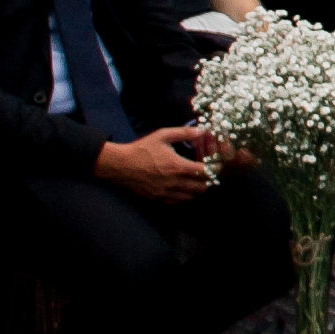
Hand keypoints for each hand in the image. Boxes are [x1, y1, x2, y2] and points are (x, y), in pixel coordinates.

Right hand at [95, 127, 221, 203]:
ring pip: (191, 197)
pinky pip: (177, 202)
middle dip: (207, 180)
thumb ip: (184, 133)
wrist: (119, 165)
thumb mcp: (163, 135)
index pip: (205, 173)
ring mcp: (165, 192)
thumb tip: (202, 131)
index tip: (214, 165)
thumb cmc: (141, 149)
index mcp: (178, 166)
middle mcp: (174, 182)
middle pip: (201, 187)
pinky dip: (183, 196)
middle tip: (206, 173)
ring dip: (196, 189)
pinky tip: (181, 187)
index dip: (213, 169)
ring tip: (194, 180)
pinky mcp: (157, 198)